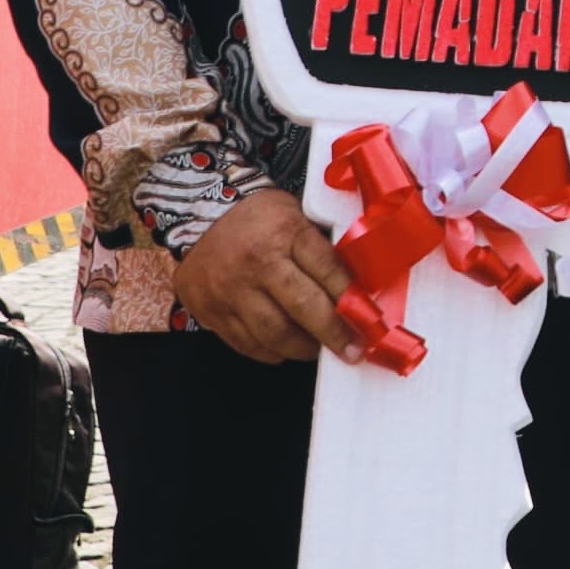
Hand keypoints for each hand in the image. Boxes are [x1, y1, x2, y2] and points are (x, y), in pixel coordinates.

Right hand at [174, 189, 358, 363]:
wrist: (200, 216)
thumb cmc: (258, 217)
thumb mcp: (297, 216)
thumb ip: (323, 249)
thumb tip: (360, 287)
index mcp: (285, 233)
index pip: (328, 270)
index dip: (352, 299)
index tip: (370, 321)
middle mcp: (256, 264)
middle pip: (303, 308)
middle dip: (334, 334)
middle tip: (353, 349)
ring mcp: (230, 291)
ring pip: (275, 334)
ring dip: (303, 349)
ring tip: (319, 348)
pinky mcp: (211, 311)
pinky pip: (247, 344)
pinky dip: (272, 352)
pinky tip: (287, 348)